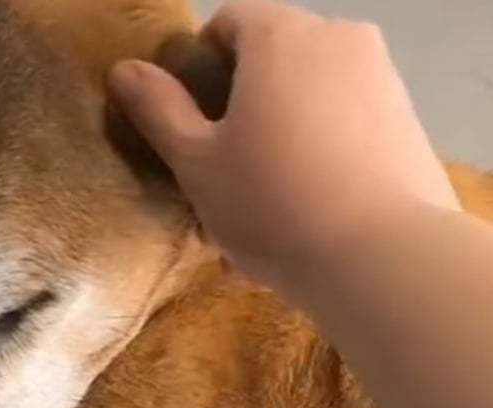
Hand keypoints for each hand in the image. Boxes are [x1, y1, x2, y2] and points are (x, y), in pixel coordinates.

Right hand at [108, 0, 459, 288]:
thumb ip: (158, 109)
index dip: (201, 61)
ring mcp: (383, 80)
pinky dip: (320, 158)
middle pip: (275, 59)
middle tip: (222, 172)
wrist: (383, 259)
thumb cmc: (272, 201)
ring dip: (279, 139)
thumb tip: (124, 69)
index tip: (191, 117)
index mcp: (283, 37)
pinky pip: (347, 128)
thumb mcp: (196, 162)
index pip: (231, 19)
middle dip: (243, 107)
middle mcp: (340, 40)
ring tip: (262, 210)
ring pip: (311, 98)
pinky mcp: (409, 125)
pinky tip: (306, 218)